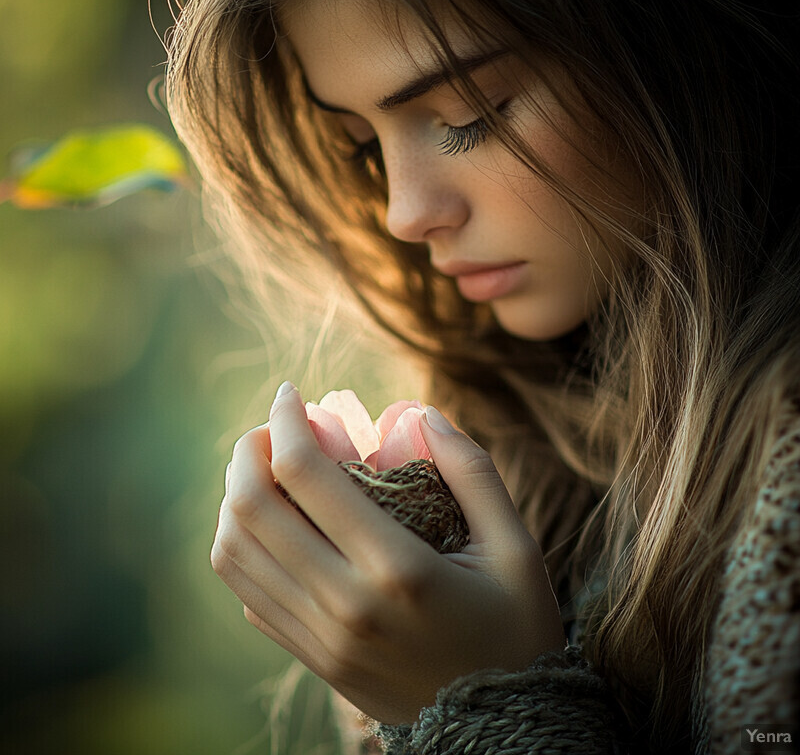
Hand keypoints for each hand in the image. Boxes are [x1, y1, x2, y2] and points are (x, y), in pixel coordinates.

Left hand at [211, 382, 565, 723]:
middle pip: (251, 508)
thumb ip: (472, 472)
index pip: (304, 475)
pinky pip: (248, 593)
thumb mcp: (517, 549)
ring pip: (235, 552)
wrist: (500, 734)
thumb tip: (422, 413)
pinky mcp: (311, 659)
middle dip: (249, 450)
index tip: (292, 394)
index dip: (286, 420)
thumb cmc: (515, 633)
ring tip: (266, 470)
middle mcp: (343, 604)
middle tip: (273, 428)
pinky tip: (274, 525)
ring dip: (235, 496)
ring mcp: (319, 638)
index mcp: (396, 569)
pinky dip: (242, 546)